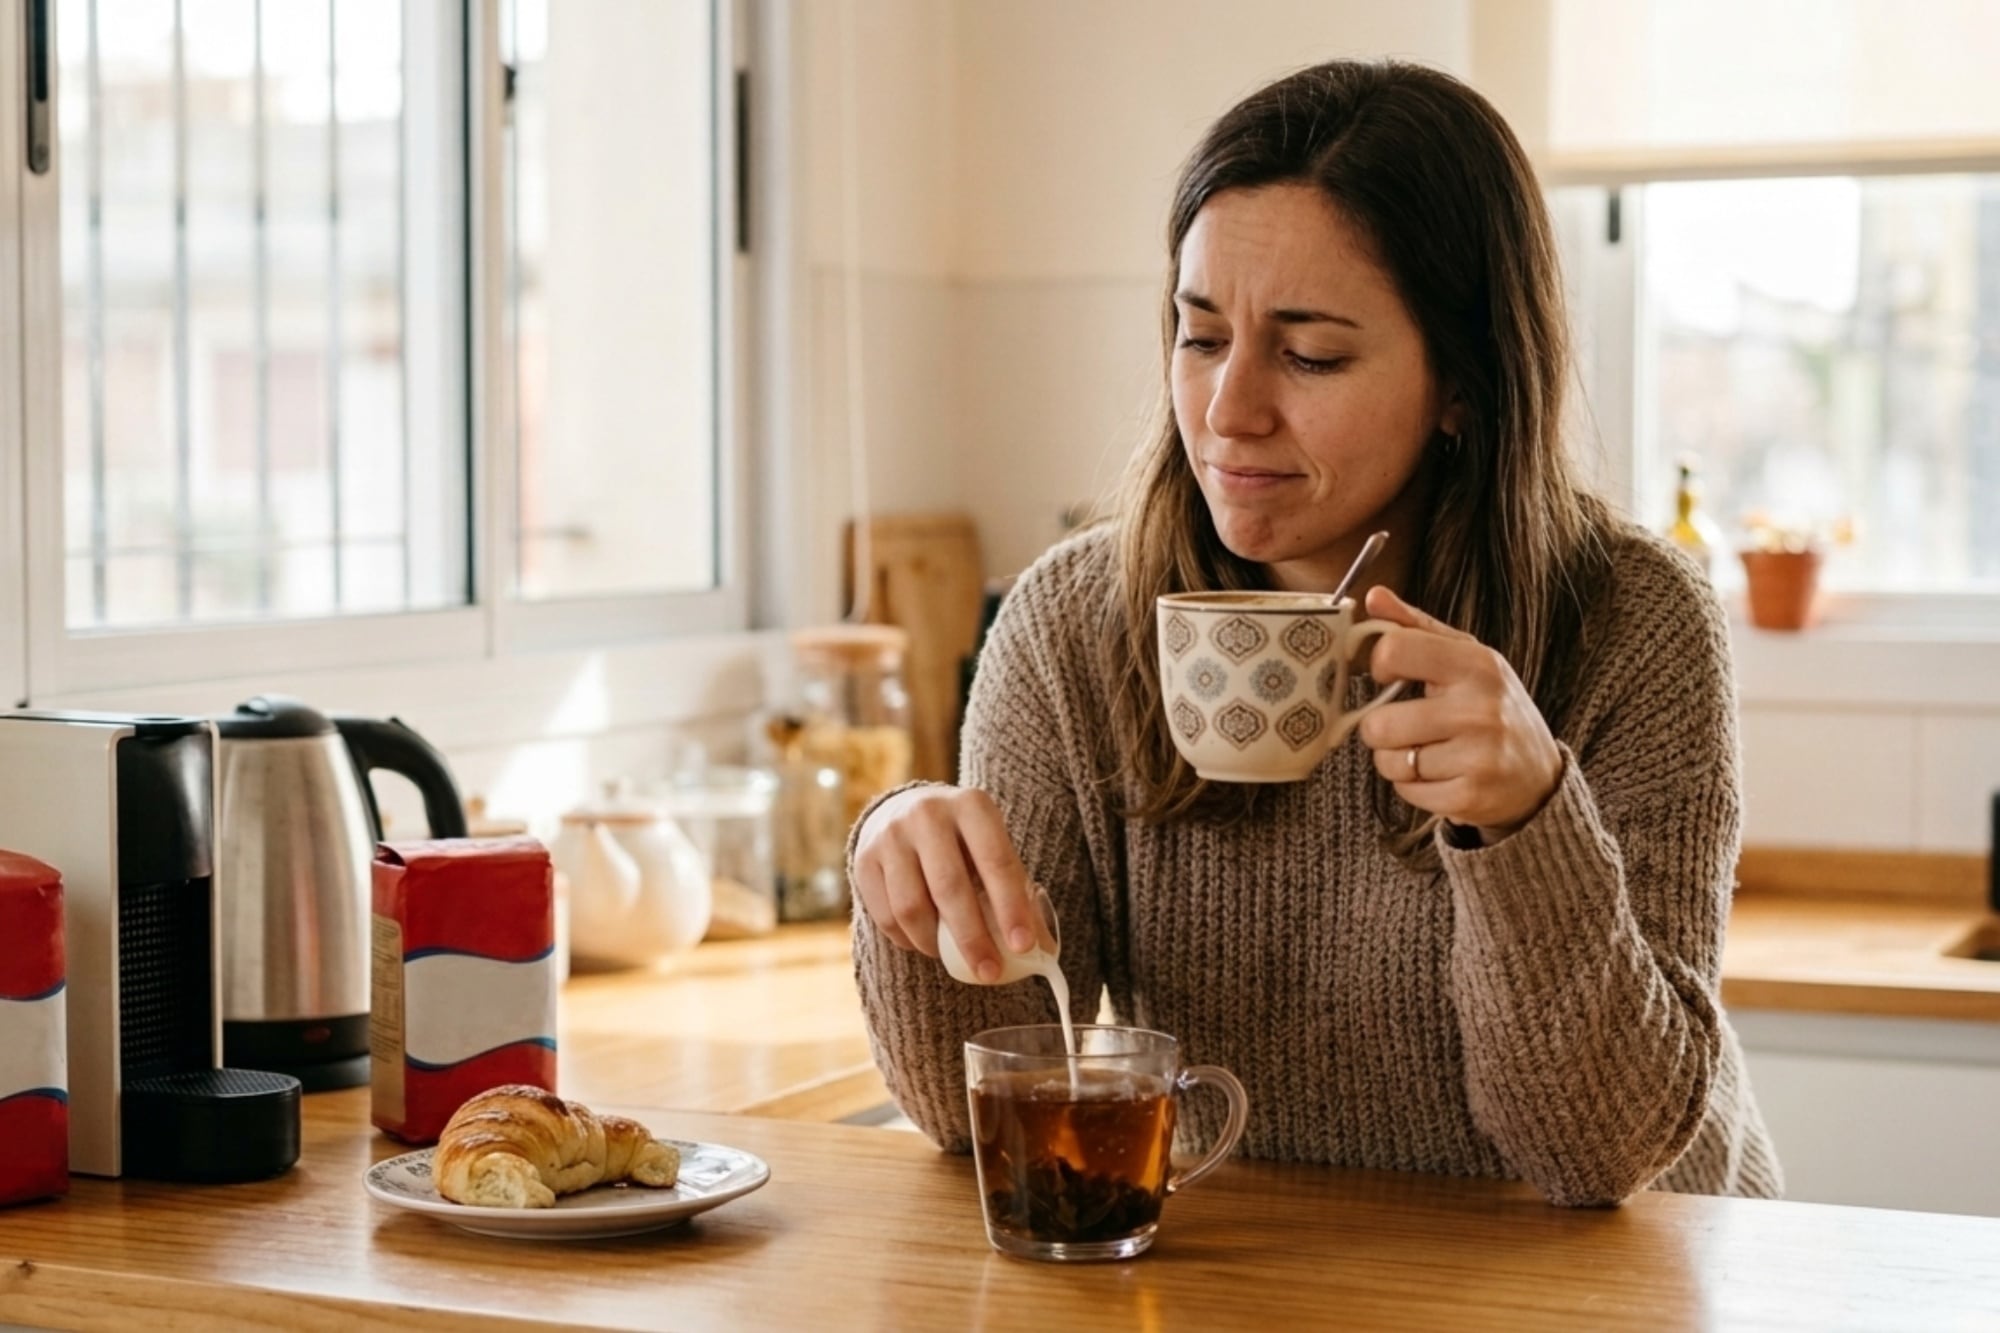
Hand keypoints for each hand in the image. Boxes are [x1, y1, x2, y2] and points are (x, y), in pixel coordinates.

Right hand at [850, 785, 1040, 980]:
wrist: (904, 811)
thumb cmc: (963, 842)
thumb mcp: (994, 851)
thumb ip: (1018, 894)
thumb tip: (1041, 952)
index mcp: (971, 806)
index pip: (996, 861)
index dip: (1011, 908)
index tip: (1023, 947)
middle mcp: (927, 814)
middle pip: (950, 887)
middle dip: (972, 938)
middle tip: (989, 973)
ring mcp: (890, 835)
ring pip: (912, 907)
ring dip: (935, 945)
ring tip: (952, 958)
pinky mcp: (864, 860)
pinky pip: (886, 916)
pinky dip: (908, 941)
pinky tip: (924, 943)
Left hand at [1355, 586, 1564, 840]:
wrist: (1538, 777)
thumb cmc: (1490, 708)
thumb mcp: (1465, 658)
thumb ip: (1415, 627)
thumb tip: (1373, 596)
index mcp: (1476, 664)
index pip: (1394, 650)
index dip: (1378, 665)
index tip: (1388, 675)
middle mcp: (1479, 707)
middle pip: (1378, 723)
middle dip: (1382, 728)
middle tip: (1408, 726)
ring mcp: (1478, 755)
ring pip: (1388, 761)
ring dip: (1397, 760)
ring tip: (1427, 752)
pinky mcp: (1471, 796)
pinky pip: (1405, 791)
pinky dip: (1414, 787)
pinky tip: (1441, 776)